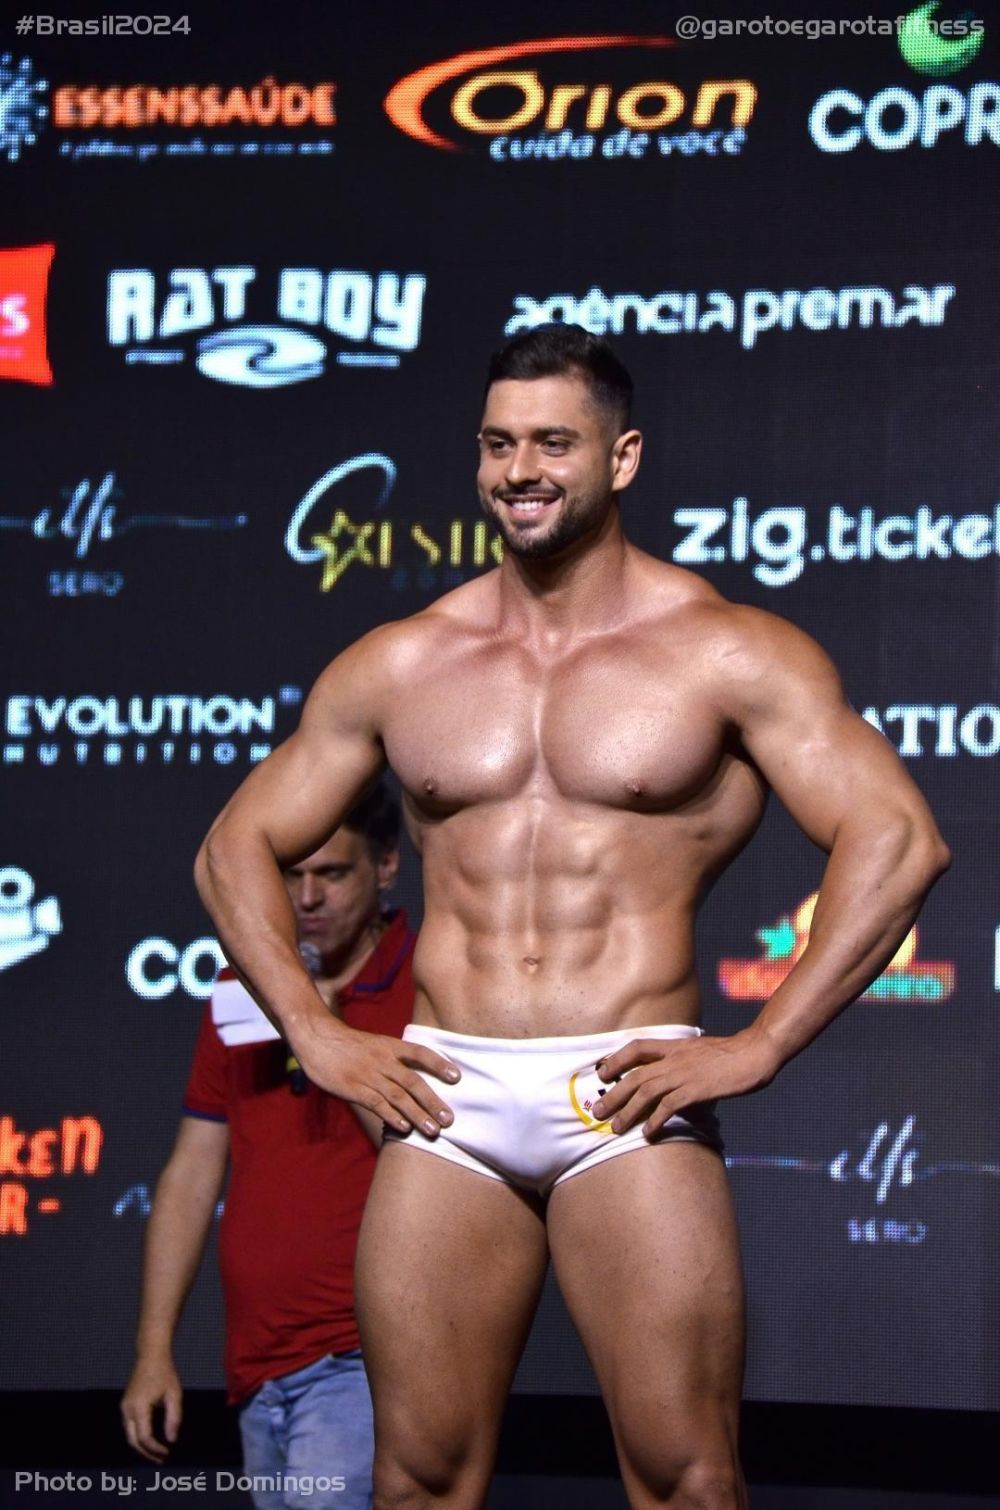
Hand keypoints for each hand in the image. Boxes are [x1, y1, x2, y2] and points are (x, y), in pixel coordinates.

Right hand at [121, 1355, 181, 1461]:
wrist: (150, 1355)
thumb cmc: (164, 1372)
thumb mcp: (174, 1394)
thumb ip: (174, 1418)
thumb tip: (171, 1439)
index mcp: (139, 1407)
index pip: (144, 1437)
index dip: (155, 1449)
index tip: (167, 1453)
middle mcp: (127, 1409)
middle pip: (133, 1441)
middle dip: (146, 1453)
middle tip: (160, 1459)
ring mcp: (124, 1407)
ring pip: (130, 1435)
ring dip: (142, 1446)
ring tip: (157, 1452)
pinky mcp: (125, 1405)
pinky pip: (130, 1427)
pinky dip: (139, 1436)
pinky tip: (151, 1440)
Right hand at [292, 1021, 459, 1137]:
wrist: (316, 1037)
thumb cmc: (345, 1044)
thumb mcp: (373, 1044)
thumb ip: (390, 1059)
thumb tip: (410, 1079)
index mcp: (389, 1046)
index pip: (420, 1053)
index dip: (440, 1064)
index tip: (457, 1077)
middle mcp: (383, 1060)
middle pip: (414, 1082)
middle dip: (434, 1102)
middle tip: (450, 1120)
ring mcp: (369, 1075)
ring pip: (399, 1097)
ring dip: (418, 1115)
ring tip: (434, 1130)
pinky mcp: (354, 1088)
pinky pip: (377, 1104)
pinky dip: (392, 1117)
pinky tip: (404, 1129)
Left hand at [595, 1030, 779, 1137]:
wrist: (755, 1052)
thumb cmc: (731, 1055)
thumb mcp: (700, 1052)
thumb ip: (683, 1064)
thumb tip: (673, 1085)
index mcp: (674, 1045)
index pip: (636, 1047)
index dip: (615, 1059)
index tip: (601, 1073)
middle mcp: (674, 1058)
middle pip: (634, 1075)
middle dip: (613, 1095)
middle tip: (597, 1111)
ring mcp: (684, 1073)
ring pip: (646, 1092)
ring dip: (627, 1111)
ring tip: (615, 1128)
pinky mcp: (696, 1089)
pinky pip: (668, 1106)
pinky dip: (655, 1121)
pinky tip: (648, 1133)